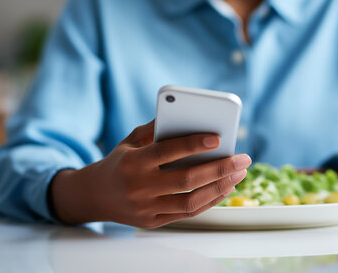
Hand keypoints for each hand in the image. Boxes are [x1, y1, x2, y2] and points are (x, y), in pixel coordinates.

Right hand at [50, 120, 250, 227]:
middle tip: (243, 159)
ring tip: (239, 174)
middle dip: (219, 168)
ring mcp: (146, 208)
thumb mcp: (131, 141)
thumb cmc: (121, 161)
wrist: (94, 196)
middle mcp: (139, 187)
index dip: (193, 144)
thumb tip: (188, 114)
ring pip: (190, 200)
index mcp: (132, 163)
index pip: (167, 152)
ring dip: (220, 187)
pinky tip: (225, 187)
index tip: (218, 138)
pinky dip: (210, 201)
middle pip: (186, 179)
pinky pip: (188, 213)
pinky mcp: (153, 222)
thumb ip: (156, 128)